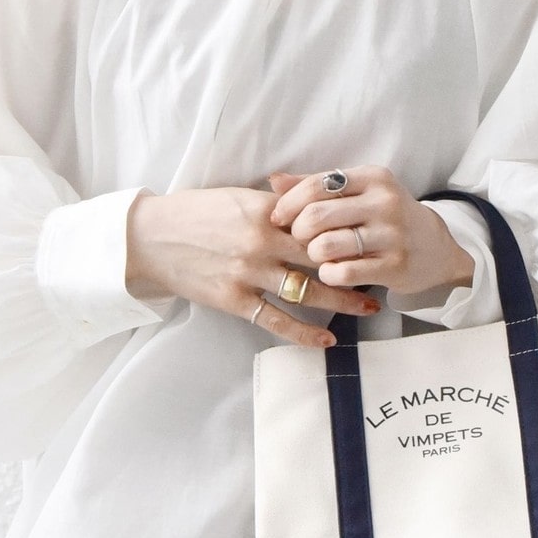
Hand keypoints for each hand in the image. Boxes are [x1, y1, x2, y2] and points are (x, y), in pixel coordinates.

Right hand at [125, 186, 381, 347]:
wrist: (150, 238)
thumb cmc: (195, 213)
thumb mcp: (237, 197)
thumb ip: (276, 204)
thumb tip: (311, 203)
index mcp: (265, 211)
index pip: (319, 222)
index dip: (348, 232)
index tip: (373, 239)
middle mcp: (261, 242)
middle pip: (322, 258)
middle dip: (356, 267)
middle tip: (386, 274)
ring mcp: (248, 274)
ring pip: (306, 291)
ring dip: (341, 301)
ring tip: (368, 308)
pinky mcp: (234, 300)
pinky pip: (276, 321)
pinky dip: (304, 333)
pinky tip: (327, 340)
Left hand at [267, 166, 474, 297]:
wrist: (434, 248)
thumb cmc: (385, 218)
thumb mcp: (359, 193)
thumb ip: (316, 186)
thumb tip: (274, 180)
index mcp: (373, 177)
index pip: (317, 185)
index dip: (289, 204)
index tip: (278, 219)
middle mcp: (384, 202)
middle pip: (317, 216)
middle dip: (298, 232)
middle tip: (301, 240)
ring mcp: (392, 235)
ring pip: (327, 246)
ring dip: (313, 255)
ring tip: (319, 255)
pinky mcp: (395, 266)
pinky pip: (343, 273)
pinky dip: (329, 275)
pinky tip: (332, 272)